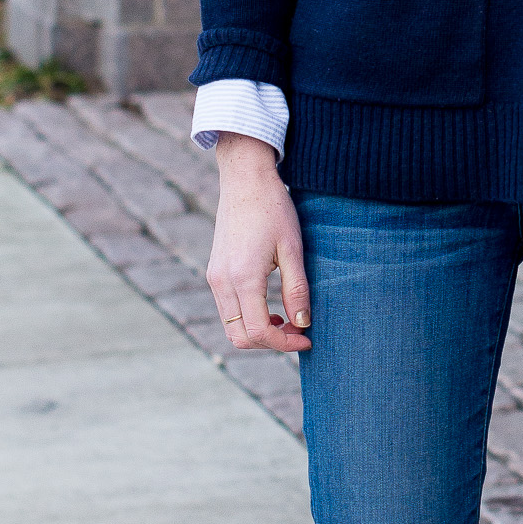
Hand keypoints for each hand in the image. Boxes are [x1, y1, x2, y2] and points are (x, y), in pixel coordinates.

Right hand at [207, 133, 310, 352]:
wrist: (246, 180)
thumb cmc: (274, 210)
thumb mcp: (293, 250)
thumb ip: (297, 290)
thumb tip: (303, 323)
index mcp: (243, 277)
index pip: (259, 331)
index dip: (284, 343)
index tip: (307, 338)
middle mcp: (222, 282)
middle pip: (240, 337)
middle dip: (270, 342)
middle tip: (297, 331)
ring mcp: (215, 278)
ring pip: (231, 327)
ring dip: (258, 332)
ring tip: (286, 320)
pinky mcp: (215, 272)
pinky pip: (227, 311)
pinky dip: (248, 319)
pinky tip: (270, 308)